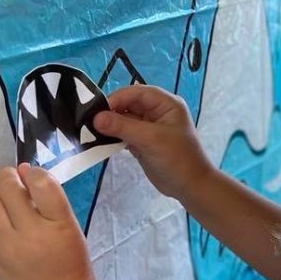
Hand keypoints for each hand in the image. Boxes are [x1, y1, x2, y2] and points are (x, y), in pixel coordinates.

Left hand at [0, 164, 95, 279]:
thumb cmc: (70, 262)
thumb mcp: (70, 226)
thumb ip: (50, 197)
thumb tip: (22, 170)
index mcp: (57, 226)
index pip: (40, 183)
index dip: (34, 173)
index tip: (34, 178)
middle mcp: (29, 236)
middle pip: (7, 188)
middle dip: (10, 179)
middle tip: (18, 184)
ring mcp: (7, 249)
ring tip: (11, 204)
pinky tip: (3, 220)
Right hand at [92, 84, 211, 201]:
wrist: (190, 187)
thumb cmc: (176, 159)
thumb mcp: (150, 139)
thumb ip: (123, 127)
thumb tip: (96, 118)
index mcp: (166, 104)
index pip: (137, 92)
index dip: (117, 98)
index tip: (98, 111)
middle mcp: (157, 112)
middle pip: (129, 105)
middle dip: (111, 112)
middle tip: (90, 122)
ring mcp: (150, 128)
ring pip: (125, 120)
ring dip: (111, 125)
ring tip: (92, 132)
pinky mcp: (143, 143)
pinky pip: (125, 134)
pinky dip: (114, 137)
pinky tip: (101, 142)